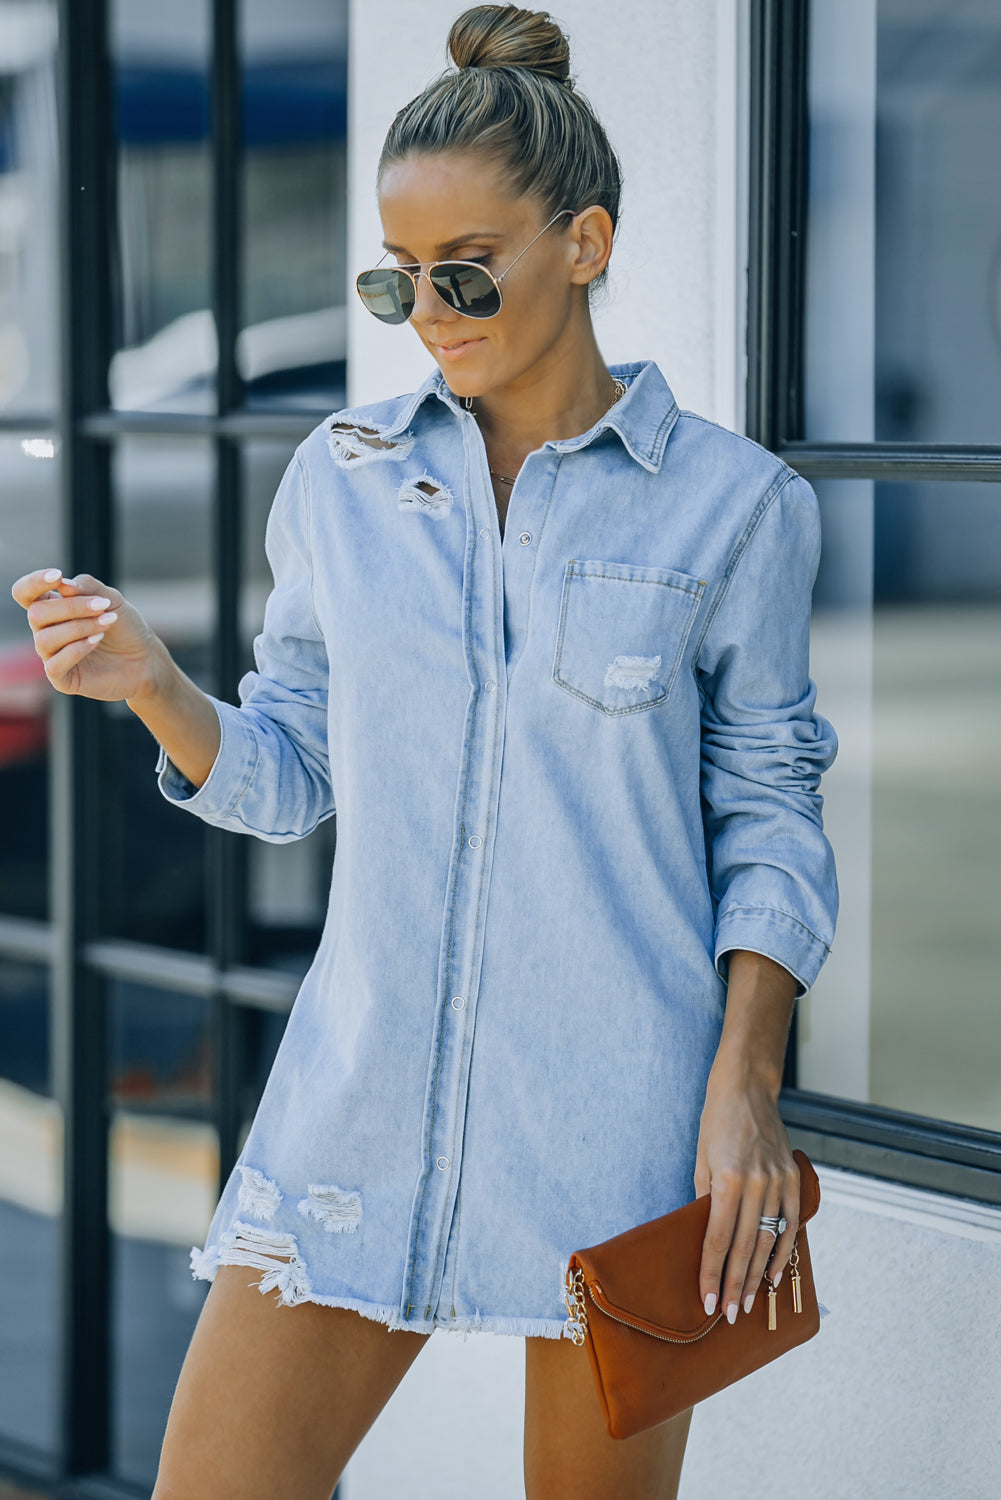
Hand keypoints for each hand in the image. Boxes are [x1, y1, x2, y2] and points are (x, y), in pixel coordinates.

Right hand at [11, 568, 163, 702]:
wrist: (145, 659)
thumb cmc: (124, 626)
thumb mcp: (112, 599)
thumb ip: (88, 588)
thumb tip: (62, 585)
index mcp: (52, 608)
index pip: (25, 593)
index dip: (34, 583)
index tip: (57, 575)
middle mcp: (46, 631)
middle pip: (36, 614)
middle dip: (71, 607)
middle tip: (103, 606)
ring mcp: (52, 656)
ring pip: (45, 639)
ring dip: (79, 627)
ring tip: (107, 623)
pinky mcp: (62, 679)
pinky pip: (54, 665)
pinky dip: (77, 649)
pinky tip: (97, 640)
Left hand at [693, 1070, 799, 1323]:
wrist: (747, 1088)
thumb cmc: (715, 1123)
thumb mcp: (701, 1161)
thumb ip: (706, 1200)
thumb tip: (706, 1240)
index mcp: (727, 1179)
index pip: (717, 1239)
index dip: (711, 1273)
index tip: (707, 1301)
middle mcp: (756, 1183)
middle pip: (744, 1246)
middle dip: (734, 1284)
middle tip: (728, 1314)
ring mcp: (778, 1181)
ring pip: (768, 1240)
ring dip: (758, 1276)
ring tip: (748, 1303)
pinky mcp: (793, 1178)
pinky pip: (791, 1222)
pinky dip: (784, 1251)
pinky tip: (775, 1274)